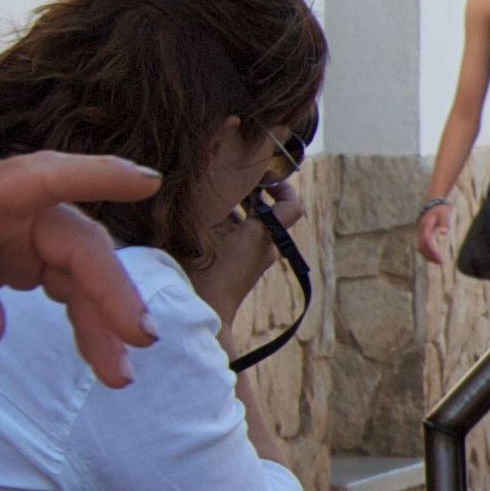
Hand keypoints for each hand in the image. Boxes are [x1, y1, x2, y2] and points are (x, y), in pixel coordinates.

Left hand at [0, 153, 166, 384]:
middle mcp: (6, 208)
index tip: (148, 180)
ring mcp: (16, 233)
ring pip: (80, 270)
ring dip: (103, 318)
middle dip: (111, 289)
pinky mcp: (17, 258)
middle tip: (136, 338)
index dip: (99, 175)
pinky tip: (96, 357)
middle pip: (77, 242)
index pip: (44, 177)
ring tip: (117, 374)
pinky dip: (84, 321)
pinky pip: (66, 287)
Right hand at [190, 175, 303, 327]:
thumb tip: (209, 176)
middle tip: (221, 177)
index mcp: (265, 236)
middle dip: (246, 192)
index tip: (262, 175)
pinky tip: (197, 219)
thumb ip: (209, 201)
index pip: (292, 206)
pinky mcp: (238, 270)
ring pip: (248, 224)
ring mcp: (252, 261)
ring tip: (204, 195)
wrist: (200, 316)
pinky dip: (223, 225)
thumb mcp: (199, 227)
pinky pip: (237, 239)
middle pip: (265, 210)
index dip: (282, 186)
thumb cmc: (199, 270)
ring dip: (230, 208)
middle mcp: (265, 249)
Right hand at [416, 196, 461, 266]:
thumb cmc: (440, 208)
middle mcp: (421, 230)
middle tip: (441, 263)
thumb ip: (444, 223)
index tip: (440, 258)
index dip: (432, 251)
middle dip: (430, 256)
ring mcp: (421, 232)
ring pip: (421, 247)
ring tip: (439, 262)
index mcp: (425, 226)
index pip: (426, 242)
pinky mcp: (423, 233)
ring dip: (428, 255)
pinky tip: (435, 255)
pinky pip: (423, 245)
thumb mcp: (444, 213)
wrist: (433, 201)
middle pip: (422, 247)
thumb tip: (443, 233)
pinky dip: (428, 252)